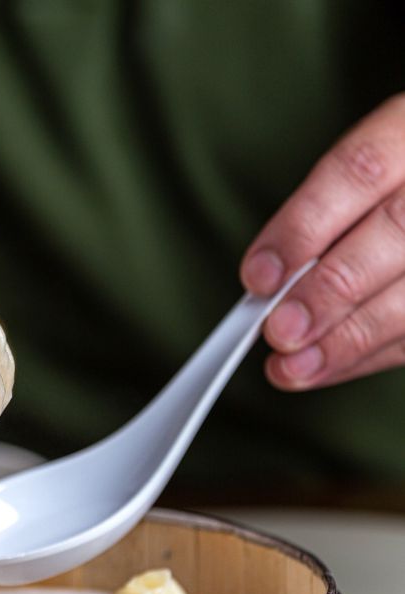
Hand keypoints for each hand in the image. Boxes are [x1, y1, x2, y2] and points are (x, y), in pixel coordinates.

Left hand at [241, 94, 404, 390]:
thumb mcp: (362, 171)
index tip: (258, 276)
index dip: (304, 226)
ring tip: (293, 367)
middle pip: (397, 233)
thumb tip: (268, 283)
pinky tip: (331, 365)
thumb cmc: (392, 180)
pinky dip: (372, 354)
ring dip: (349, 340)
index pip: (359, 171)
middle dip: (330, 292)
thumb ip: (322, 219)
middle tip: (279, 332)